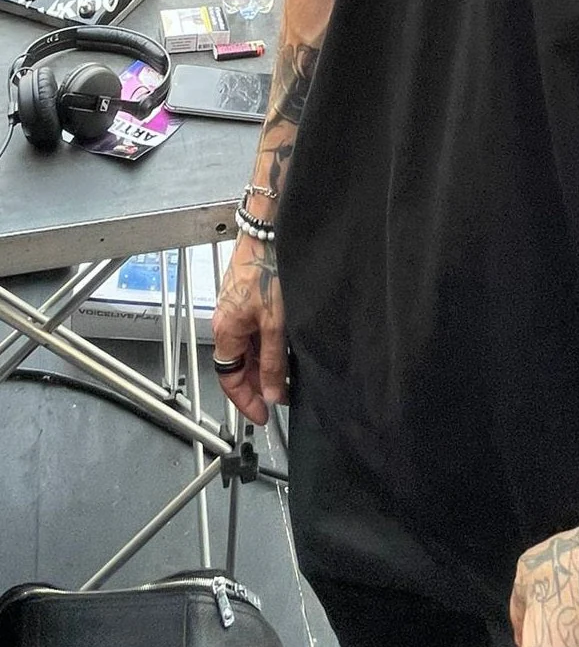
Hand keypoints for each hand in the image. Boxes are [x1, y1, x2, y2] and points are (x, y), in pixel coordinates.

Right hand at [212, 232, 287, 424]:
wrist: (268, 231)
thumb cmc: (268, 270)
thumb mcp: (275, 323)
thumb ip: (272, 361)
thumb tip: (270, 392)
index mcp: (225, 331)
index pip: (228, 378)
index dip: (245, 400)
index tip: (263, 414)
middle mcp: (225, 321)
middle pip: (237, 364)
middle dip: (256, 384)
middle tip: (279, 397)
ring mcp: (235, 308)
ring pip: (246, 347)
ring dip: (263, 364)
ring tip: (285, 375)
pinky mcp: (247, 296)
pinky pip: (253, 330)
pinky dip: (266, 344)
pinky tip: (283, 346)